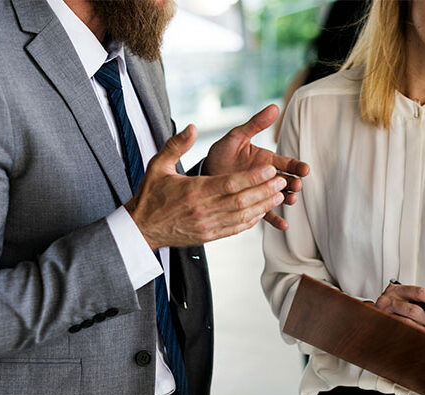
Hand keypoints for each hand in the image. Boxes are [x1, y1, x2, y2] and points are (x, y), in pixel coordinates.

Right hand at [125, 124, 287, 249]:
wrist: (141, 229)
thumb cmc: (150, 195)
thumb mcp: (158, 165)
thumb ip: (176, 145)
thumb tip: (192, 127)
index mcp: (194, 192)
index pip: (231, 184)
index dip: (254, 177)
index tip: (271, 169)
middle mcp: (203, 211)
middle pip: (242, 201)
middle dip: (265, 190)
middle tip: (282, 181)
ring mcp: (207, 226)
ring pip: (243, 216)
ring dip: (263, 206)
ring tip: (279, 195)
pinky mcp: (209, 236)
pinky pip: (236, 229)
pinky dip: (251, 221)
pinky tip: (262, 211)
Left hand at [203, 105, 309, 230]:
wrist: (205, 173)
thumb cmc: (221, 153)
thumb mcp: (237, 136)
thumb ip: (255, 124)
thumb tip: (274, 107)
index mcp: (266, 161)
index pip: (287, 163)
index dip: (297, 166)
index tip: (304, 169)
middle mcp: (267, 178)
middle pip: (287, 181)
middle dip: (294, 183)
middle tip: (296, 185)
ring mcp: (260, 192)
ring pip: (279, 197)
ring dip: (287, 199)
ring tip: (290, 200)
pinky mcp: (252, 205)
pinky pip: (266, 214)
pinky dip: (275, 220)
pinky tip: (283, 225)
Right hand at [375, 283, 424, 336]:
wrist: (367, 316)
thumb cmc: (392, 308)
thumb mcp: (403, 300)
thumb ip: (419, 304)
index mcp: (397, 290)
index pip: (420, 292)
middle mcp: (388, 300)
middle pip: (413, 310)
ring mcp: (382, 314)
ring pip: (406, 324)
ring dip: (424, 332)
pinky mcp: (380, 326)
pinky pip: (399, 333)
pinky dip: (413, 338)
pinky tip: (422, 341)